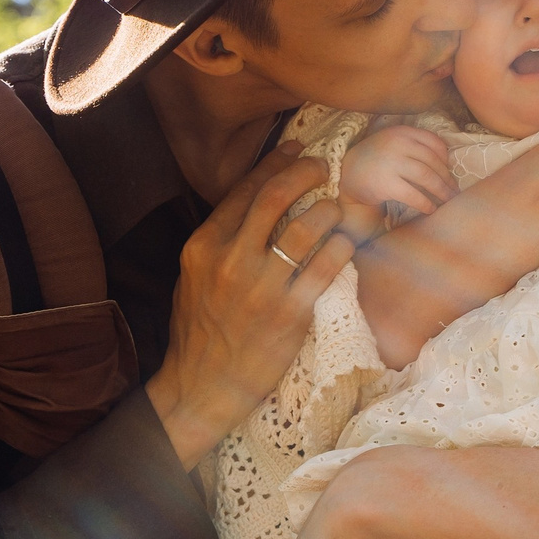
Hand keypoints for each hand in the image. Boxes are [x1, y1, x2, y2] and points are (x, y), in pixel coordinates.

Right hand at [143, 146, 354, 465]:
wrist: (201, 387)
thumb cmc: (199, 333)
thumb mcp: (193, 278)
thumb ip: (219, 243)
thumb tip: (252, 207)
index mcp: (203, 246)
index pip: (244, 190)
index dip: (274, 164)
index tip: (293, 150)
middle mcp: (231, 260)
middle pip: (276, 196)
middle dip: (305, 172)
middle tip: (322, 167)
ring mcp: (262, 286)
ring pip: (306, 227)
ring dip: (328, 209)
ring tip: (336, 207)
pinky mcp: (290, 313)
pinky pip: (325, 267)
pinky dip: (339, 248)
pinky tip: (344, 241)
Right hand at [338, 125, 457, 226]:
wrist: (347, 174)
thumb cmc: (376, 159)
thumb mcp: (392, 142)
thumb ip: (414, 144)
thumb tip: (447, 161)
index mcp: (401, 132)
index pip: (433, 141)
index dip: (445, 156)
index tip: (449, 169)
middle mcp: (397, 144)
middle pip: (433, 162)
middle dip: (447, 178)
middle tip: (453, 190)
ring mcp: (392, 164)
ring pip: (427, 177)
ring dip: (441, 191)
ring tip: (448, 200)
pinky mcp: (387, 184)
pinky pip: (414, 195)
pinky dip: (426, 203)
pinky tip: (431, 209)